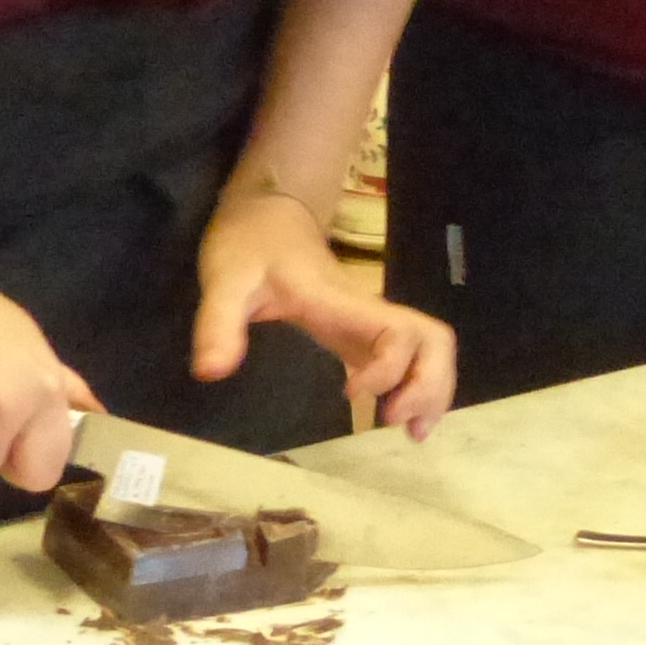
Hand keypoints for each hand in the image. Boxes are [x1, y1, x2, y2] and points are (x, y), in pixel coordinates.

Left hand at [194, 188, 460, 439]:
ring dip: (432, 390)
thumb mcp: (225, 282)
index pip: (397, 332)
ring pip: (430, 348)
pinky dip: (416, 386)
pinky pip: (408, 357)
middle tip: (394, 423)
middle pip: (433, 340)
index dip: (389, 369)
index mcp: (343, 303)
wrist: (265, 213)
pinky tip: (398, 414)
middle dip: (428, 386)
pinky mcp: (361, 332)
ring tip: (411, 432)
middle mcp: (367, 313)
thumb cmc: (249, 246)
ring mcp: (368, 322)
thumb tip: (212, 373)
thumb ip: (219, 324)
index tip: (351, 395)